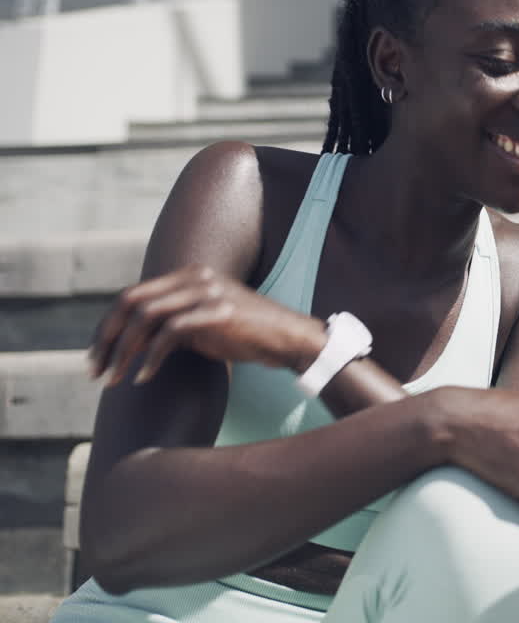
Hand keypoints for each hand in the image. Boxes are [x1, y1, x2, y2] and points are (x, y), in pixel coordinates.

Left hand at [89, 265, 324, 386]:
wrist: (287, 338)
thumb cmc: (245, 334)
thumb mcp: (201, 321)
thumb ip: (170, 320)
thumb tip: (128, 340)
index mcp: (187, 274)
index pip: (130, 295)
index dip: (107, 327)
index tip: (97, 356)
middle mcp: (194, 277)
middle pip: (131, 302)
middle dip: (107, 338)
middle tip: (96, 370)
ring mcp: (206, 292)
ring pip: (146, 318)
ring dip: (124, 352)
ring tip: (115, 379)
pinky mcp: (217, 313)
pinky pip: (169, 334)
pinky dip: (150, 358)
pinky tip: (144, 378)